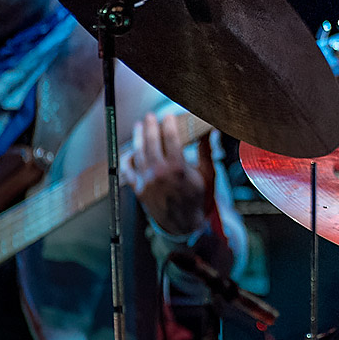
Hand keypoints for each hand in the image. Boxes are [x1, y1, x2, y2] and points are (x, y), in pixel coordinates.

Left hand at [122, 112, 206, 235]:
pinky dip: (127, 159)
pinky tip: (130, 151)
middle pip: (151, 142)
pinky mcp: (139, 190)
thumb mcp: (207, 174)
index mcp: (179, 168)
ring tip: (139, 127)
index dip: (168, 124)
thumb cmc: (197, 197)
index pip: (171, 138)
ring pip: (138, 153)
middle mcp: (160, 174)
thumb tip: (211, 131)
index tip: (168, 115)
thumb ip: (207, 151)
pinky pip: (128, 171)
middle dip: (150, 126)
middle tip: (150, 116)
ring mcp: (147, 182)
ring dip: (138, 138)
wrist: (184, 223)